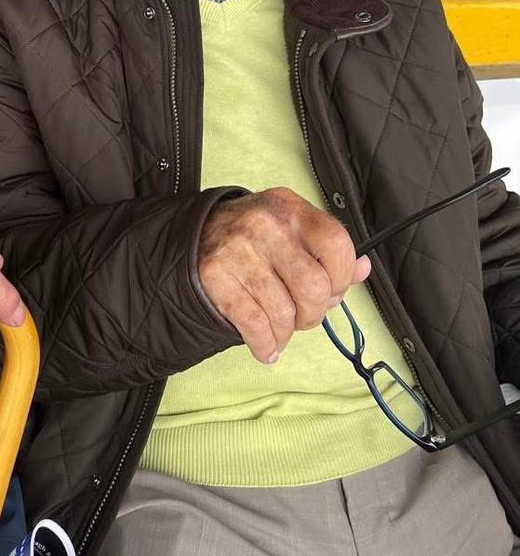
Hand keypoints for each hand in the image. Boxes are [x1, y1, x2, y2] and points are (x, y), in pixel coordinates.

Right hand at [198, 188, 370, 363]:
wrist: (193, 238)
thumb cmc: (253, 239)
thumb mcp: (291, 231)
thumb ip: (328, 251)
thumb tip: (362, 270)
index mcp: (290, 209)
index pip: (336, 245)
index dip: (341, 279)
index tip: (331, 291)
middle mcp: (264, 225)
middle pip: (313, 287)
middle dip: (313, 314)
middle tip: (303, 317)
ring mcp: (237, 251)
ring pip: (283, 312)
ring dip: (286, 333)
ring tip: (280, 330)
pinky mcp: (215, 278)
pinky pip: (254, 325)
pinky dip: (265, 345)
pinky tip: (266, 346)